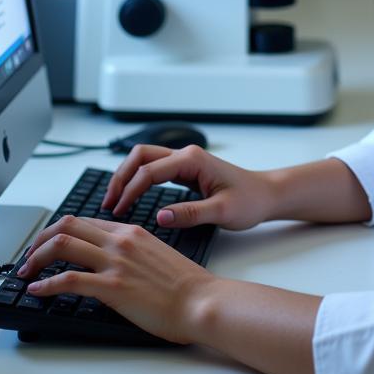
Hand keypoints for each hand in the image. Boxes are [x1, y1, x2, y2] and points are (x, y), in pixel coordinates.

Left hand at [17, 215, 212, 343]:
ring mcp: (115, 262)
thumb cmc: (185, 285)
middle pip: (67, 226)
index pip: (85, 221)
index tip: (47, 246)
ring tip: (25, 273)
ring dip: (36, 258)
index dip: (59, 232)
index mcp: (132, 231)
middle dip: (40, 239)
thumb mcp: (156, 255)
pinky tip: (36, 292)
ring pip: (63, 245)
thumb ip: (132, 252)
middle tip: (28, 256)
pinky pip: (69, 279)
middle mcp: (120, 240)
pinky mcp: (113, 287)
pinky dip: (46, 284)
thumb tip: (112, 263)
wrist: (200, 301)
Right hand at [102, 144, 277, 229]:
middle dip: (120, 177)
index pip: (149, 170)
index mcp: (192, 160)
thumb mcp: (222, 212)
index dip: (130, 190)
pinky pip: (154, 170)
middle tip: (107, 204)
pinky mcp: (186, 172)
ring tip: (113, 202)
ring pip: (145, 160)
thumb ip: (190, 214)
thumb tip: (159, 217)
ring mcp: (185, 162)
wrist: (267, 195)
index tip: (118, 211)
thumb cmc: (250, 201)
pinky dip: (137, 181)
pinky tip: (130, 198)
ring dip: (126, 177)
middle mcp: (186, 156)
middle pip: (140, 156)